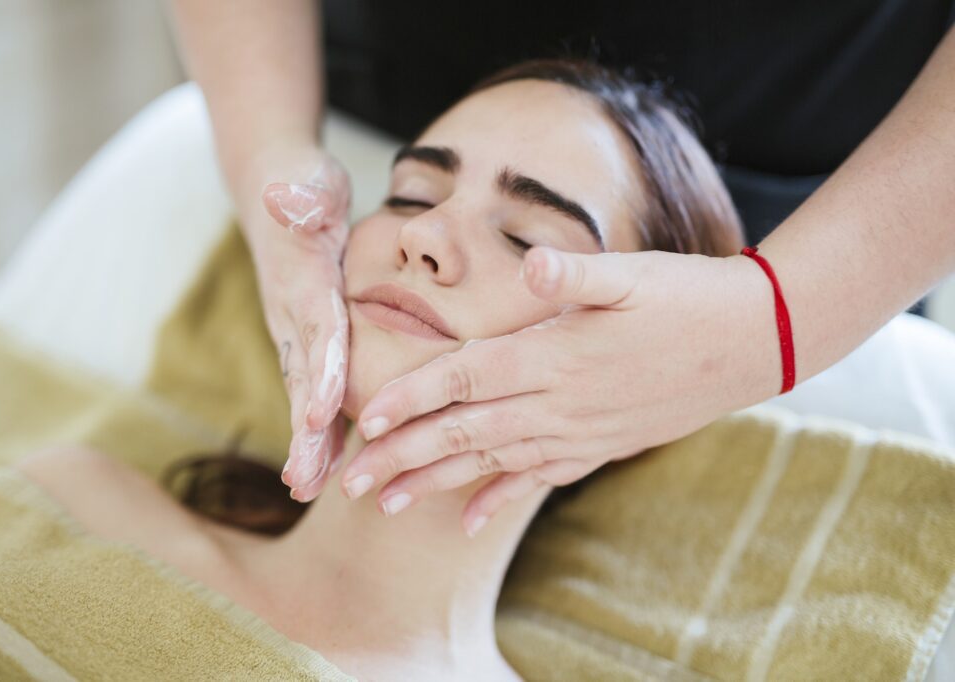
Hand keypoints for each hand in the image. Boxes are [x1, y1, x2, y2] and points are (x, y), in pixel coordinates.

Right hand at [237, 144, 351, 500]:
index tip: (322, 411)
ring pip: (302, 392)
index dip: (319, 370)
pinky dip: (319, 426)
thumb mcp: (306, 182)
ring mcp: (293, 329)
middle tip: (304, 482)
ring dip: (306, 441)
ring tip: (307, 490)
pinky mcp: (305, 337)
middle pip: (301, 377)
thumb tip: (286, 197)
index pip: (315, 329)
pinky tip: (328, 465)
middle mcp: (291, 313)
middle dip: (303, 430)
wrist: (274, 188)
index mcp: (302, 280)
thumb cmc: (301, 186)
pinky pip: (313, 386)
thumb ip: (299, 196)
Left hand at [339, 246, 779, 535]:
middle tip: (350, 481)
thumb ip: (575, 273)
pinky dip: (502, 498)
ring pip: (491, 463)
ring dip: (436, 485)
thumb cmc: (688, 297)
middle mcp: (559, 402)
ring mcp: (579, 430)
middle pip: (464, 432)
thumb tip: (531, 259)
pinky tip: (471, 521)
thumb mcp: (633, 273)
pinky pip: (540, 478)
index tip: (364, 420)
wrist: (753, 343)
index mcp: (554, 355)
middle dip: (402, 456)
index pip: (465, 378)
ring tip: (387, 505)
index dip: (412, 397)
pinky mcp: (600, 443)